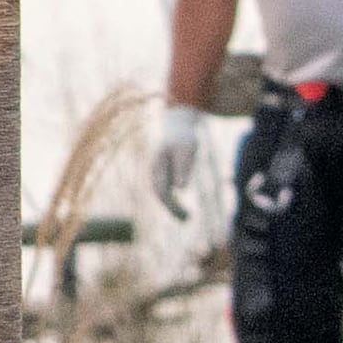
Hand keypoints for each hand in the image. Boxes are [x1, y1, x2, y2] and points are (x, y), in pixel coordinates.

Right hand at [152, 103, 214, 218]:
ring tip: (186, 218)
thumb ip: (183, 167)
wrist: (177, 123)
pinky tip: (181, 208)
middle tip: (187, 220)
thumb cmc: (184, 137)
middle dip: (172, 209)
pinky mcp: (163, 173)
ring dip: (171, 207)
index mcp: (158, 166)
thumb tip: (180, 188)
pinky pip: (165, 190)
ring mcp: (157, 172)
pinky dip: (172, 201)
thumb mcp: (187, 150)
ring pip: (161, 194)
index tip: (185, 215)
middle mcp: (154, 170)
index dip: (171, 205)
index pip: (161, 191)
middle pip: (160, 194)